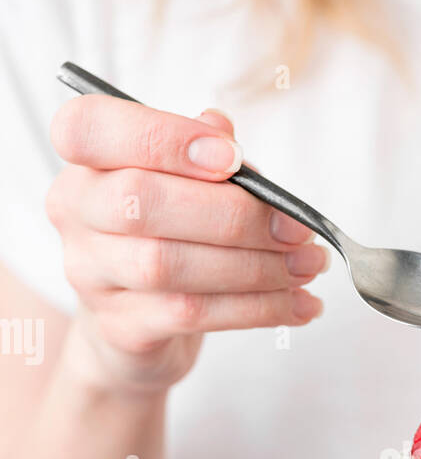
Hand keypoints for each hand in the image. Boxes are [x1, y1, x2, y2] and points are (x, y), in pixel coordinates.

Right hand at [47, 97, 328, 392]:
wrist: (137, 331)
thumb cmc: (167, 239)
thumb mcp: (185, 186)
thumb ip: (204, 154)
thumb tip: (223, 130)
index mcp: (86, 163)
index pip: (91, 128)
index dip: (162, 137)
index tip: (232, 157)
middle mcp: (76, 214)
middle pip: (140, 201)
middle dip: (233, 214)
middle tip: (296, 229)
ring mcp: (91, 275)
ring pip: (169, 264)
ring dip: (254, 266)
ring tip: (306, 267)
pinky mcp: (121, 328)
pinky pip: (191, 314)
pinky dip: (257, 309)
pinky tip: (298, 305)